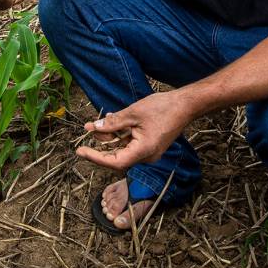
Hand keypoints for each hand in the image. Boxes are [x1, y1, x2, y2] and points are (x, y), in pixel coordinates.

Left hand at [75, 92, 192, 170]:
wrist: (185, 105)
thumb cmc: (163, 108)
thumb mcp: (133, 113)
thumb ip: (113, 123)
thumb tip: (93, 128)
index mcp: (144, 151)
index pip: (115, 162)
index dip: (96, 158)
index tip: (81, 151)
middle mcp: (147, 156)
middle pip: (117, 157)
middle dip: (100, 147)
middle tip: (84, 138)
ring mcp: (149, 152)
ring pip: (123, 149)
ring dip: (109, 139)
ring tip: (95, 126)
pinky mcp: (150, 145)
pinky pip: (131, 144)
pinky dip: (120, 135)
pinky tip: (110, 123)